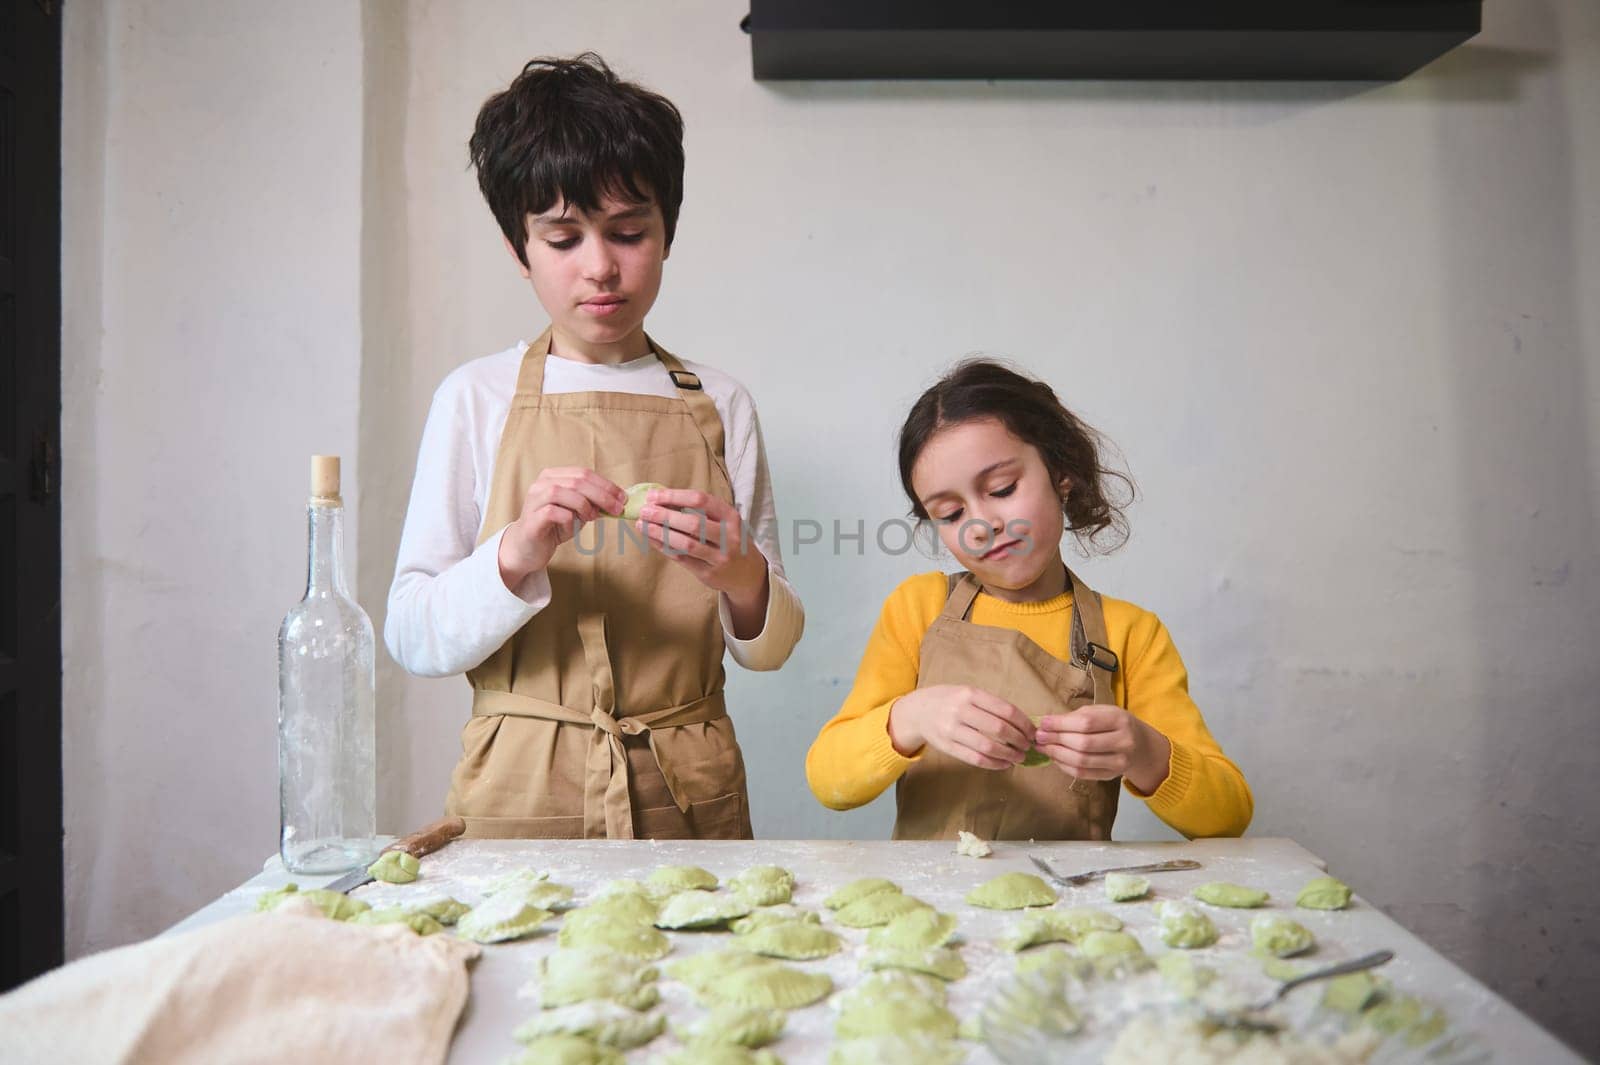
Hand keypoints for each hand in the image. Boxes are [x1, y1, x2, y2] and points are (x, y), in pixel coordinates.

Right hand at [497, 467, 625, 589]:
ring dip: (584, 505)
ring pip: (563, 492)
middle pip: (577, 481)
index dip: (606, 485)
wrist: (528, 548)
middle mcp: (541, 483)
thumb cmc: (554, 528)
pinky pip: (553, 512)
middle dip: (602, 495)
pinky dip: (569, 519)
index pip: (583, 473)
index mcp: (553, 476)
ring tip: (593, 518)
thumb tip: (617, 500)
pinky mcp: (531, 519)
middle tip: (617, 509)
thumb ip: (592, 503)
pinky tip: (572, 527)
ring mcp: (534, 500)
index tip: (622, 498)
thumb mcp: (577, 512)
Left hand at [635, 490, 769, 633]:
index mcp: (731, 517)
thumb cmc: (730, 540)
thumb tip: (663, 499)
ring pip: (686, 543)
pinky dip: (664, 548)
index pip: (700, 500)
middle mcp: (729, 537)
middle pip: (692, 523)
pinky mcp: (709, 573)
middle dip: (664, 516)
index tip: (654, 495)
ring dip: (660, 533)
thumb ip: (702, 511)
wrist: (748, 573)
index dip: (674, 496)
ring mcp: (720, 557)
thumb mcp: (726, 521)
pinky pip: (682, 559)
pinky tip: (651, 539)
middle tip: (644, 510)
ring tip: (642, 525)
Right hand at [886, 685, 1036, 769]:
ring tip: (1019, 757)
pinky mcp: (947, 746)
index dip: (1024, 723)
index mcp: (970, 694)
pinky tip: (1004, 764)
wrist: (917, 711)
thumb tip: (1022, 723)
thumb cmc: (948, 701)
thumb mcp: (967, 692)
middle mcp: (960, 711)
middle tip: (1028, 746)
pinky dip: (994, 764)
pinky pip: (975, 758)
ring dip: (1009, 755)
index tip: (1033, 732)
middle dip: (1019, 740)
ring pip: (988, 746)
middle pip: (999, 729)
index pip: (1005, 710)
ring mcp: (952, 730)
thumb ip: (990, 705)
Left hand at [1033, 705, 1171, 792]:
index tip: (1043, 723)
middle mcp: (1124, 742)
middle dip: (1056, 740)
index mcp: (1120, 720)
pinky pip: (1083, 774)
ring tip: (1043, 747)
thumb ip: (1077, 716)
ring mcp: (1120, 762)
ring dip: (1057, 755)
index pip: (1086, 723)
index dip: (1061, 724)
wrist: (1140, 745)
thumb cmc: (1114, 724)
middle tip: (1038, 737)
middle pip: (1083, 744)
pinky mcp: (1111, 776)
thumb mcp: (1101, 712)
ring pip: (1081, 761)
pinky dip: (1064, 766)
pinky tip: (1055, 758)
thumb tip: (1047, 724)